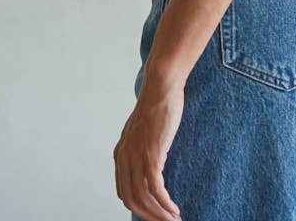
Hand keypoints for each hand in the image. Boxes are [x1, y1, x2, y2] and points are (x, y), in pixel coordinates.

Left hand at [113, 70, 185, 220]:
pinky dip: (165, 204)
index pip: (124, 191)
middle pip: (131, 200)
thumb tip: (152, 159)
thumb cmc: (158, 104)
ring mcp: (136, 157)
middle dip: (148, 216)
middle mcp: (124, 158)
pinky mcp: (151, 155)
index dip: (139, 207)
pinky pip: (155, 189)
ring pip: (143, 199)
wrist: (161, 86)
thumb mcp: (144, 130)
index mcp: (121, 153)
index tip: (154, 213)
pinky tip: (174, 209)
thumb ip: (143, 146)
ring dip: (159, 214)